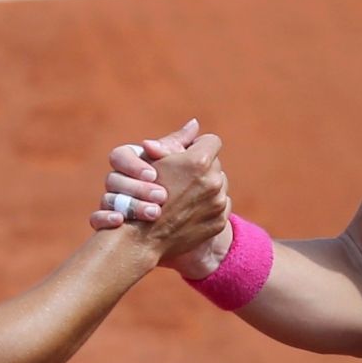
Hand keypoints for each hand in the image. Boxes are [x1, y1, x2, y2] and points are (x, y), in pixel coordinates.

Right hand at [89, 119, 200, 229]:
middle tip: (161, 196)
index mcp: (126, 163)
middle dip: (138, 187)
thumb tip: (194, 124)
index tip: (154, 174)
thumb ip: (181, 146)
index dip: (136, 165)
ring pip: (107, 199)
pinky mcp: (108, 226)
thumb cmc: (176, 190)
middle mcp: (115, 182)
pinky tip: (120, 221)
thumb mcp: (179, 165)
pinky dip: (106, 218)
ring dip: (131, 205)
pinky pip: (96, 219)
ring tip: (154, 213)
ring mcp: (110, 205)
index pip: (120, 156)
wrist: (165, 230)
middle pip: (113, 178)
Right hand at [131, 134, 229, 263]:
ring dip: (205, 187)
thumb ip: (176, 141)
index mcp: (199, 162)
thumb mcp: (154, 162)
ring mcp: (218, 203)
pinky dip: (208, 206)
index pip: (210, 141)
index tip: (185, 156)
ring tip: (184, 195)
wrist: (142, 238)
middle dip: (201, 169)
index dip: (196, 147)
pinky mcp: (219, 221)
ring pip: (219, 185)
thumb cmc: (141, 194)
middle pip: (214, 164)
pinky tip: (190, 210)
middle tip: (181, 179)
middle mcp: (213, 181)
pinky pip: (221, 205)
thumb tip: (195, 124)